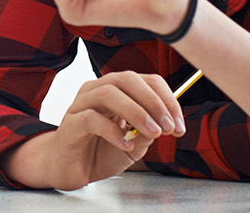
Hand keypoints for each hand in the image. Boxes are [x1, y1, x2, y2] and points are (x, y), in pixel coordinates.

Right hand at [8, 71, 184, 189]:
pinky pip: (91, 118)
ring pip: (108, 93)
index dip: (167, 99)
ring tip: (153, 133)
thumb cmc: (100, 152)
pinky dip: (113, 131)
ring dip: (136, 112)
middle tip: (169, 126)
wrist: (70, 169)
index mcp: (116, 91)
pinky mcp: (70, 122)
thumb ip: (147, 132)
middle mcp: (97, 90)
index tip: (179, 124)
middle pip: (126, 79)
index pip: (145, 81)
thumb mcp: (134, 145)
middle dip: (153, 101)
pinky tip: (125, 145)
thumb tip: (167, 123)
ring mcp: (81, 104)